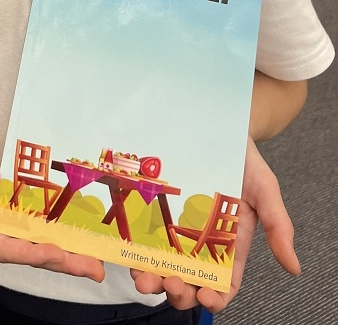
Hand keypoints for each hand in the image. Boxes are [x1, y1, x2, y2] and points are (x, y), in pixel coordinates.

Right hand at [0, 132, 104, 280]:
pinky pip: (38, 230)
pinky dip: (59, 237)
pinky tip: (81, 237)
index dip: (30, 253)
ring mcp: (5, 220)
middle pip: (30, 253)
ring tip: (97, 261)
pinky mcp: (13, 211)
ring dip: (67, 255)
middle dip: (62, 263)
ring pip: (37, 245)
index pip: (5, 246)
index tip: (54, 251)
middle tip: (95, 267)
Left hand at [130, 136, 299, 312]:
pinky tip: (129, 256)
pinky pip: (144, 237)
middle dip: (179, 292)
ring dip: (153, 279)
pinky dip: (137, 253)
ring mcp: (176, 226)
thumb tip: (293, 267)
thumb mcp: (265, 190)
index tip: (206, 299)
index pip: (223, 283)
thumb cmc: (244, 160)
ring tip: (143, 277)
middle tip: (171, 283)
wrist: (217, 125)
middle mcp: (201, 241)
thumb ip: (278, 226)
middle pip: (189, 281)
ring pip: (163, 265)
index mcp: (229, 244)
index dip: (215, 298)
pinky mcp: (156, 209)